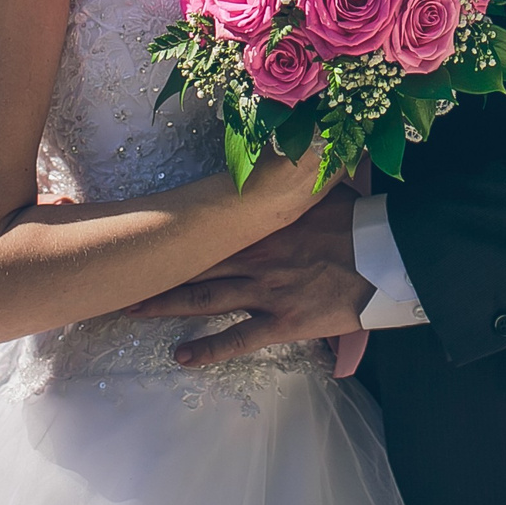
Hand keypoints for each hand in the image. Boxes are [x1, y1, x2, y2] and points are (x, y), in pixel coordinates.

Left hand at [125, 183, 373, 365]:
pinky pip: (237, 339)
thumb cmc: (360, 221)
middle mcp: (253, 258)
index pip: (205, 228)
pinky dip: (207, 350)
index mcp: (260, 225)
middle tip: (120, 276)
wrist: (385, 255)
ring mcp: (264, 292)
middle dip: (156, 271)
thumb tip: (304, 148)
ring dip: (165, 306)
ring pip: (203, 300)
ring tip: (133, 311)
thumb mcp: (326, 192)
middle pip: (194, 265)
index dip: (173, 234)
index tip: (142, 234)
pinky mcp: (281, 322)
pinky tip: (180, 357)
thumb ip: (304, 181)